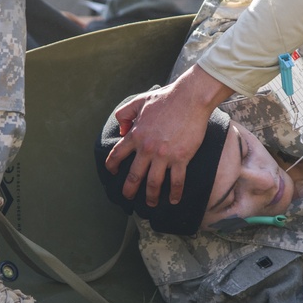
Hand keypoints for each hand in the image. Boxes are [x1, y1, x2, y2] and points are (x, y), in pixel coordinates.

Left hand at [105, 65, 231, 205]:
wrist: (190, 99)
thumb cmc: (166, 98)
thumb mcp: (139, 101)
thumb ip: (125, 114)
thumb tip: (121, 130)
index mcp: (136, 135)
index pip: (117, 155)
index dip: (112, 166)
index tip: (113, 172)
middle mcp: (147, 148)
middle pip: (133, 176)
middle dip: (129, 190)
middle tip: (127, 197)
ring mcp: (164, 155)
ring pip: (153, 184)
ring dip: (151, 197)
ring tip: (151, 204)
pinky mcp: (181, 158)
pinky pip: (176, 181)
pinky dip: (175, 193)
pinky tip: (174, 199)